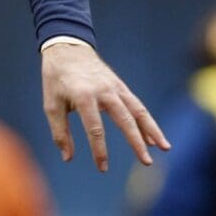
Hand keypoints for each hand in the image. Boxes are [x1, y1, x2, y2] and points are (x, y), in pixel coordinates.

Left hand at [41, 42, 169, 171]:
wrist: (66, 48)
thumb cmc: (56, 79)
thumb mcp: (51, 104)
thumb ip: (60, 131)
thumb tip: (68, 158)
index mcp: (83, 96)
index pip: (95, 128)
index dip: (99, 150)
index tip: (103, 168)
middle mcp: (103, 91)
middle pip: (124, 119)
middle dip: (136, 142)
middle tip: (147, 162)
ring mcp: (114, 87)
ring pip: (137, 110)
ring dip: (152, 130)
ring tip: (164, 148)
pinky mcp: (120, 85)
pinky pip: (136, 104)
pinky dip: (146, 120)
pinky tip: (153, 137)